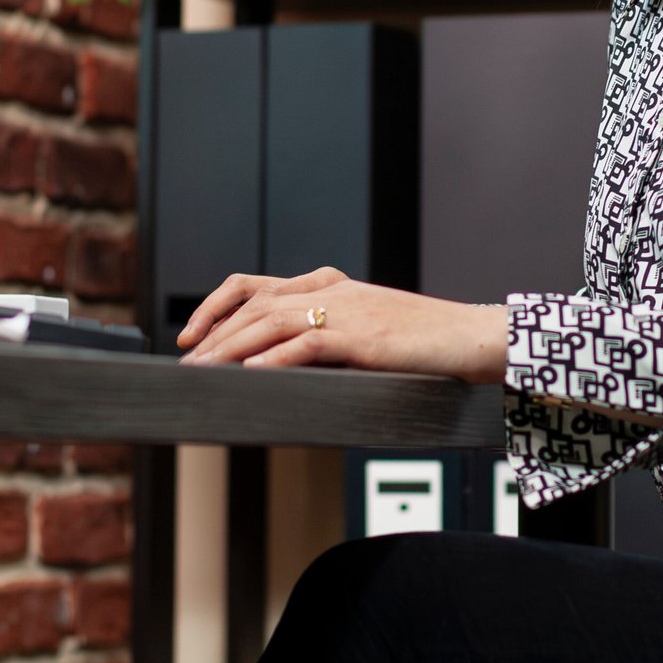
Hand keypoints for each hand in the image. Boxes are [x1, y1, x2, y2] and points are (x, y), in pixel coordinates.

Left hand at [178, 268, 507, 382]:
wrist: (476, 336)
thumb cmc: (429, 340)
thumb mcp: (371, 330)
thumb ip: (331, 336)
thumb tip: (285, 362)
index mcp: (332, 286)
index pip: (257, 286)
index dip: (217, 307)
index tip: (191, 336)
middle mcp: (333, 291)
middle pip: (255, 304)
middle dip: (213, 334)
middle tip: (186, 363)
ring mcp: (348, 312)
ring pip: (272, 322)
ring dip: (230, 348)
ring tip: (203, 371)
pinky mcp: (364, 338)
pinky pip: (308, 345)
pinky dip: (274, 359)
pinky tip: (251, 376)